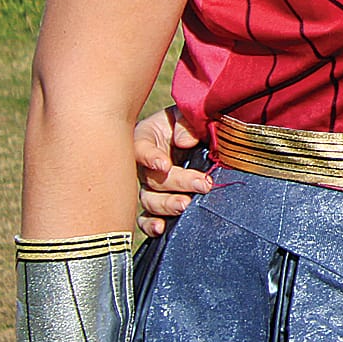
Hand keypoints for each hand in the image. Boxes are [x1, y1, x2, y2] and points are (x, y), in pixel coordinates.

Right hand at [135, 104, 209, 237]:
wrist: (198, 133)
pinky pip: (146, 218)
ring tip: (185, 204)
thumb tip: (184, 142)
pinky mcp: (156, 202)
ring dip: (167, 205)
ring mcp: (149, 185)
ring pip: (149, 200)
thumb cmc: (190, 120)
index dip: (149, 157)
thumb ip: (186, 122)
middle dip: (178, 182)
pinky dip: (151, 225)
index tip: (164, 164)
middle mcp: (144, 164)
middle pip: (152, 178)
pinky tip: (161, 228)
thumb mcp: (188, 113)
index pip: (140, 148)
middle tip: (203, 183)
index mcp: (146, 138)